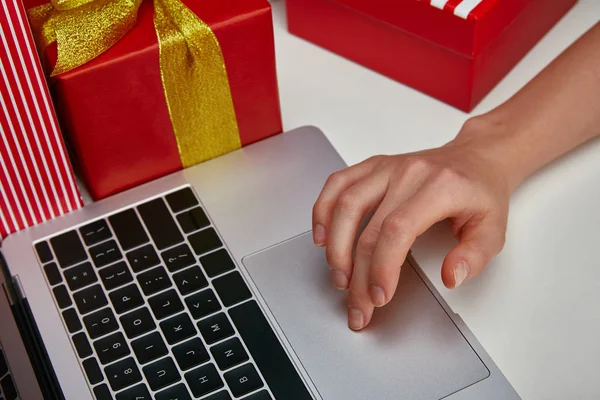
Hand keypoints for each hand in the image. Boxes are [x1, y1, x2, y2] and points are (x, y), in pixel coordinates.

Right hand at [312, 121, 511, 330]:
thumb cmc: (481, 193)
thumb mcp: (494, 230)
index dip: (382, 266)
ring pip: (345, 203)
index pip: (398, 229)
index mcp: (440, 188)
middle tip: (357, 303)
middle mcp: (408, 173)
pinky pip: (337, 183)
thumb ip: (474, 257)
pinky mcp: (372, 167)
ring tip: (339, 277)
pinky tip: (321, 236)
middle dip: (357, 273)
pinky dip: (322, 210)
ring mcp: (387, 167)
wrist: (475, 157)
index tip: (379, 296)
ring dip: (335, 245)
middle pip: (368, 226)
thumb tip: (450, 277)